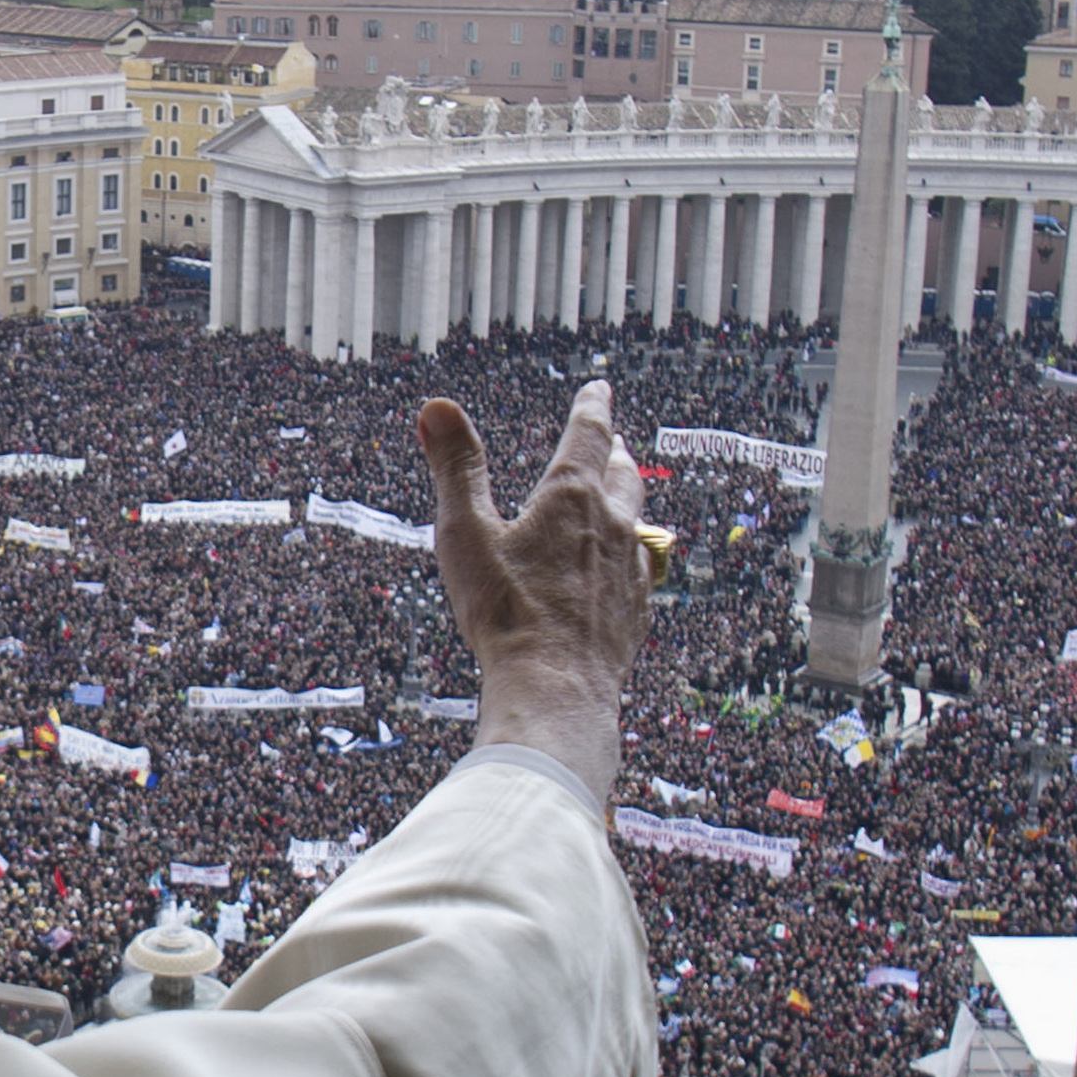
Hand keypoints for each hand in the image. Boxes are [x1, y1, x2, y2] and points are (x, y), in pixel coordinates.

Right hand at [419, 378, 649, 803]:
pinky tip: (621, 568)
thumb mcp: (465, 532)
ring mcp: (630, 569)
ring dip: (627, 500)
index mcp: (571, 497)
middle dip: (615, 453)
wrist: (555, 688)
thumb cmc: (504, 611)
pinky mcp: (635, 611)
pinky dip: (630, 553)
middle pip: (623, 475)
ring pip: (637, 520)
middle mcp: (611, 525)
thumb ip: (456, 468)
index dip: (592, 406)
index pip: (590, 434)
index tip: (599, 387)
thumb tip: (436, 407)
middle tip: (613, 442)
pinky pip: (640, 569)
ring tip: (619, 496)